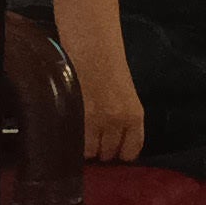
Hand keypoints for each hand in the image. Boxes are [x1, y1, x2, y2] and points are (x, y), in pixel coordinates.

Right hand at [75, 51, 143, 166]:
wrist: (93, 49)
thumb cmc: (110, 69)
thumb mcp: (125, 97)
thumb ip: (122, 120)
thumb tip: (112, 143)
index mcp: (135, 116)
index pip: (131, 151)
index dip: (120, 154)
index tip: (113, 153)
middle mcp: (117, 122)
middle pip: (108, 155)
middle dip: (101, 152)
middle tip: (93, 142)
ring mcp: (95, 121)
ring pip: (90, 153)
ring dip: (85, 149)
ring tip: (80, 136)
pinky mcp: (75, 118)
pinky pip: (75, 145)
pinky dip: (72, 144)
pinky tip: (71, 134)